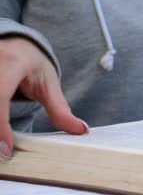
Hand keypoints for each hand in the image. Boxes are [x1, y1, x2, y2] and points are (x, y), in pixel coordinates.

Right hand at [0, 37, 87, 159]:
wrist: (14, 43)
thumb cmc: (31, 64)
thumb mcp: (49, 84)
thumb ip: (60, 109)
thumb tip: (82, 131)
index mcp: (12, 61)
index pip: (0, 96)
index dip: (1, 127)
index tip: (6, 150)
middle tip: (3, 150)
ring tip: (1, 141)